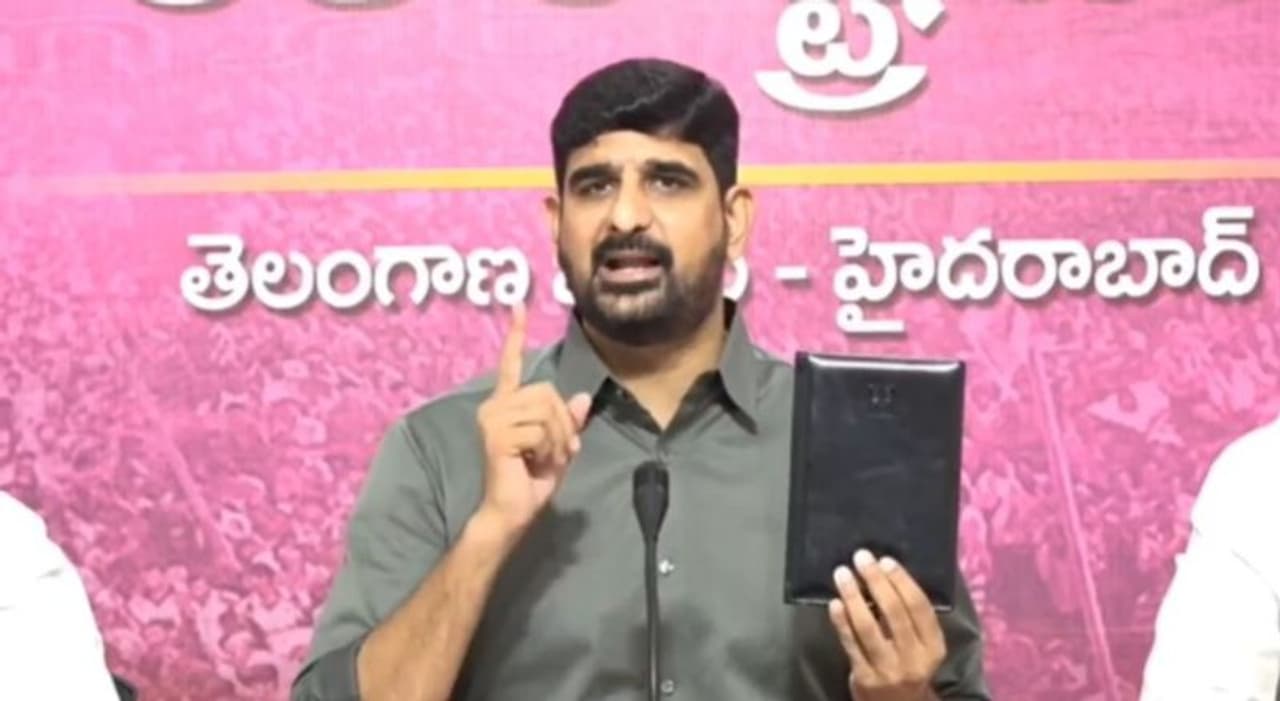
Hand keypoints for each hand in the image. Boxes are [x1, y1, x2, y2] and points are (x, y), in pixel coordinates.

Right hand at [475, 304, 591, 534]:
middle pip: (548, 390)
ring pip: (547, 410)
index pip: (511, 363)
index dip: (515, 333)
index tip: (518, 304)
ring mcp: (493, 418)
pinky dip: (550, 449)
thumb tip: (583, 396)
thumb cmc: (532, 480)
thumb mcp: (560, 446)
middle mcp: (495, 405)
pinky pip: (541, 429)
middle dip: (563, 423)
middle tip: (557, 451)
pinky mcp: (497, 433)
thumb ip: (569, 421)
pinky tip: (534, 463)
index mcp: (507, 404)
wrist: (513, 511)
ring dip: (557, 439)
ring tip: (543, 459)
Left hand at [827, 550, 945, 700]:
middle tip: (861, 558)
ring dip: (853, 596)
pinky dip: (841, 621)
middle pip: (894, 613)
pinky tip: (835, 603)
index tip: (885, 561)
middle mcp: (914, 658)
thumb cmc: (908, 666)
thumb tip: (883, 573)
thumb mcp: (921, 646)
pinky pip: (850, 643)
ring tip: (842, 574)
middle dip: (876, 581)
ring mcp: (888, 669)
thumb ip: (909, 618)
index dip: (902, 581)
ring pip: (868, 627)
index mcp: (934, 646)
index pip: (919, 607)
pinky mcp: (864, 677)